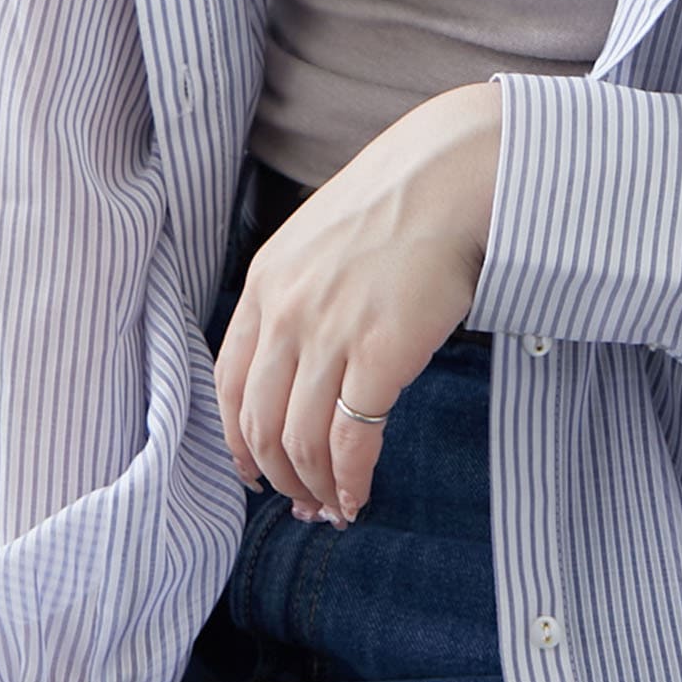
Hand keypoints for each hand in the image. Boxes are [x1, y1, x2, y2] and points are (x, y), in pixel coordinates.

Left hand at [212, 81, 500, 527]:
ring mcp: (330, 334)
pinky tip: (359, 494)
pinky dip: (350, 479)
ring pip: (300, 442)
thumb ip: (300, 294)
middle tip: (303, 502)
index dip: (238, 441)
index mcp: (264, 284)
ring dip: (315, 486)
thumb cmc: (401, 202)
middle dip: (278, 477)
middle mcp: (285, 313)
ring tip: (335, 506)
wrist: (453, 175)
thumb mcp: (321, 239)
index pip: (229, 385)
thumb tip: (305, 358)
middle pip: (259, 424)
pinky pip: (351, 440)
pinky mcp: (379, 353)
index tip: (255, 472)